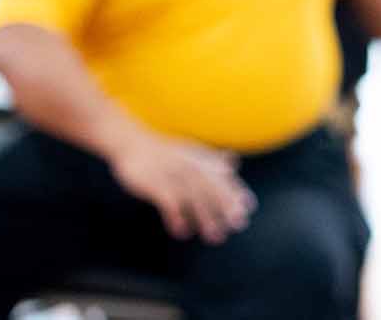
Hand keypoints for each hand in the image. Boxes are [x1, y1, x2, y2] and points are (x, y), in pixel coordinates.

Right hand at [107, 130, 256, 242]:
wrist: (132, 143)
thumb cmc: (164, 152)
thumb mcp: (191, 152)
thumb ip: (213, 161)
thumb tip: (234, 164)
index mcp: (200, 160)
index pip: (223, 177)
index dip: (236, 192)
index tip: (249, 209)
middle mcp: (190, 166)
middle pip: (212, 188)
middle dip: (226, 207)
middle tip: (238, 226)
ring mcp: (173, 174)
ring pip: (194, 198)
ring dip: (206, 218)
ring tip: (215, 237)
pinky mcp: (155, 183)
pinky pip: (169, 202)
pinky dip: (176, 217)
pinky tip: (182, 232)